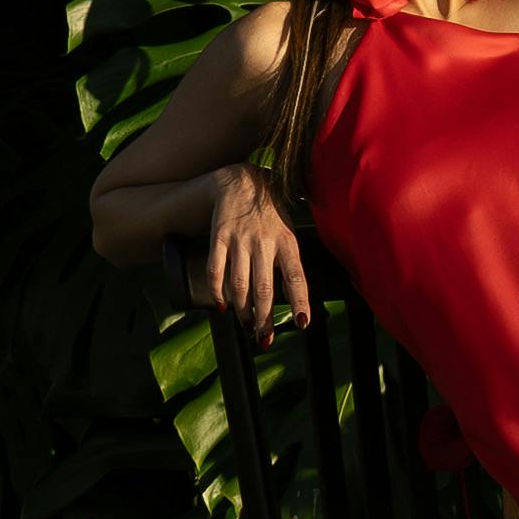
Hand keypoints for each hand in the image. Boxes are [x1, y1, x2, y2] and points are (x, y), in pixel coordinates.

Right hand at [205, 165, 310, 348]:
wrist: (241, 180)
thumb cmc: (270, 213)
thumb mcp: (289, 231)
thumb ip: (291, 261)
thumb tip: (294, 296)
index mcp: (287, 241)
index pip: (296, 277)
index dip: (300, 301)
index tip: (302, 324)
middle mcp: (264, 242)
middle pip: (264, 287)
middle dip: (265, 317)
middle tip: (264, 338)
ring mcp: (240, 240)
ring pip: (239, 283)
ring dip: (243, 310)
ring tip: (246, 325)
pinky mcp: (218, 237)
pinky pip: (216, 269)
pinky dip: (218, 291)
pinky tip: (223, 306)